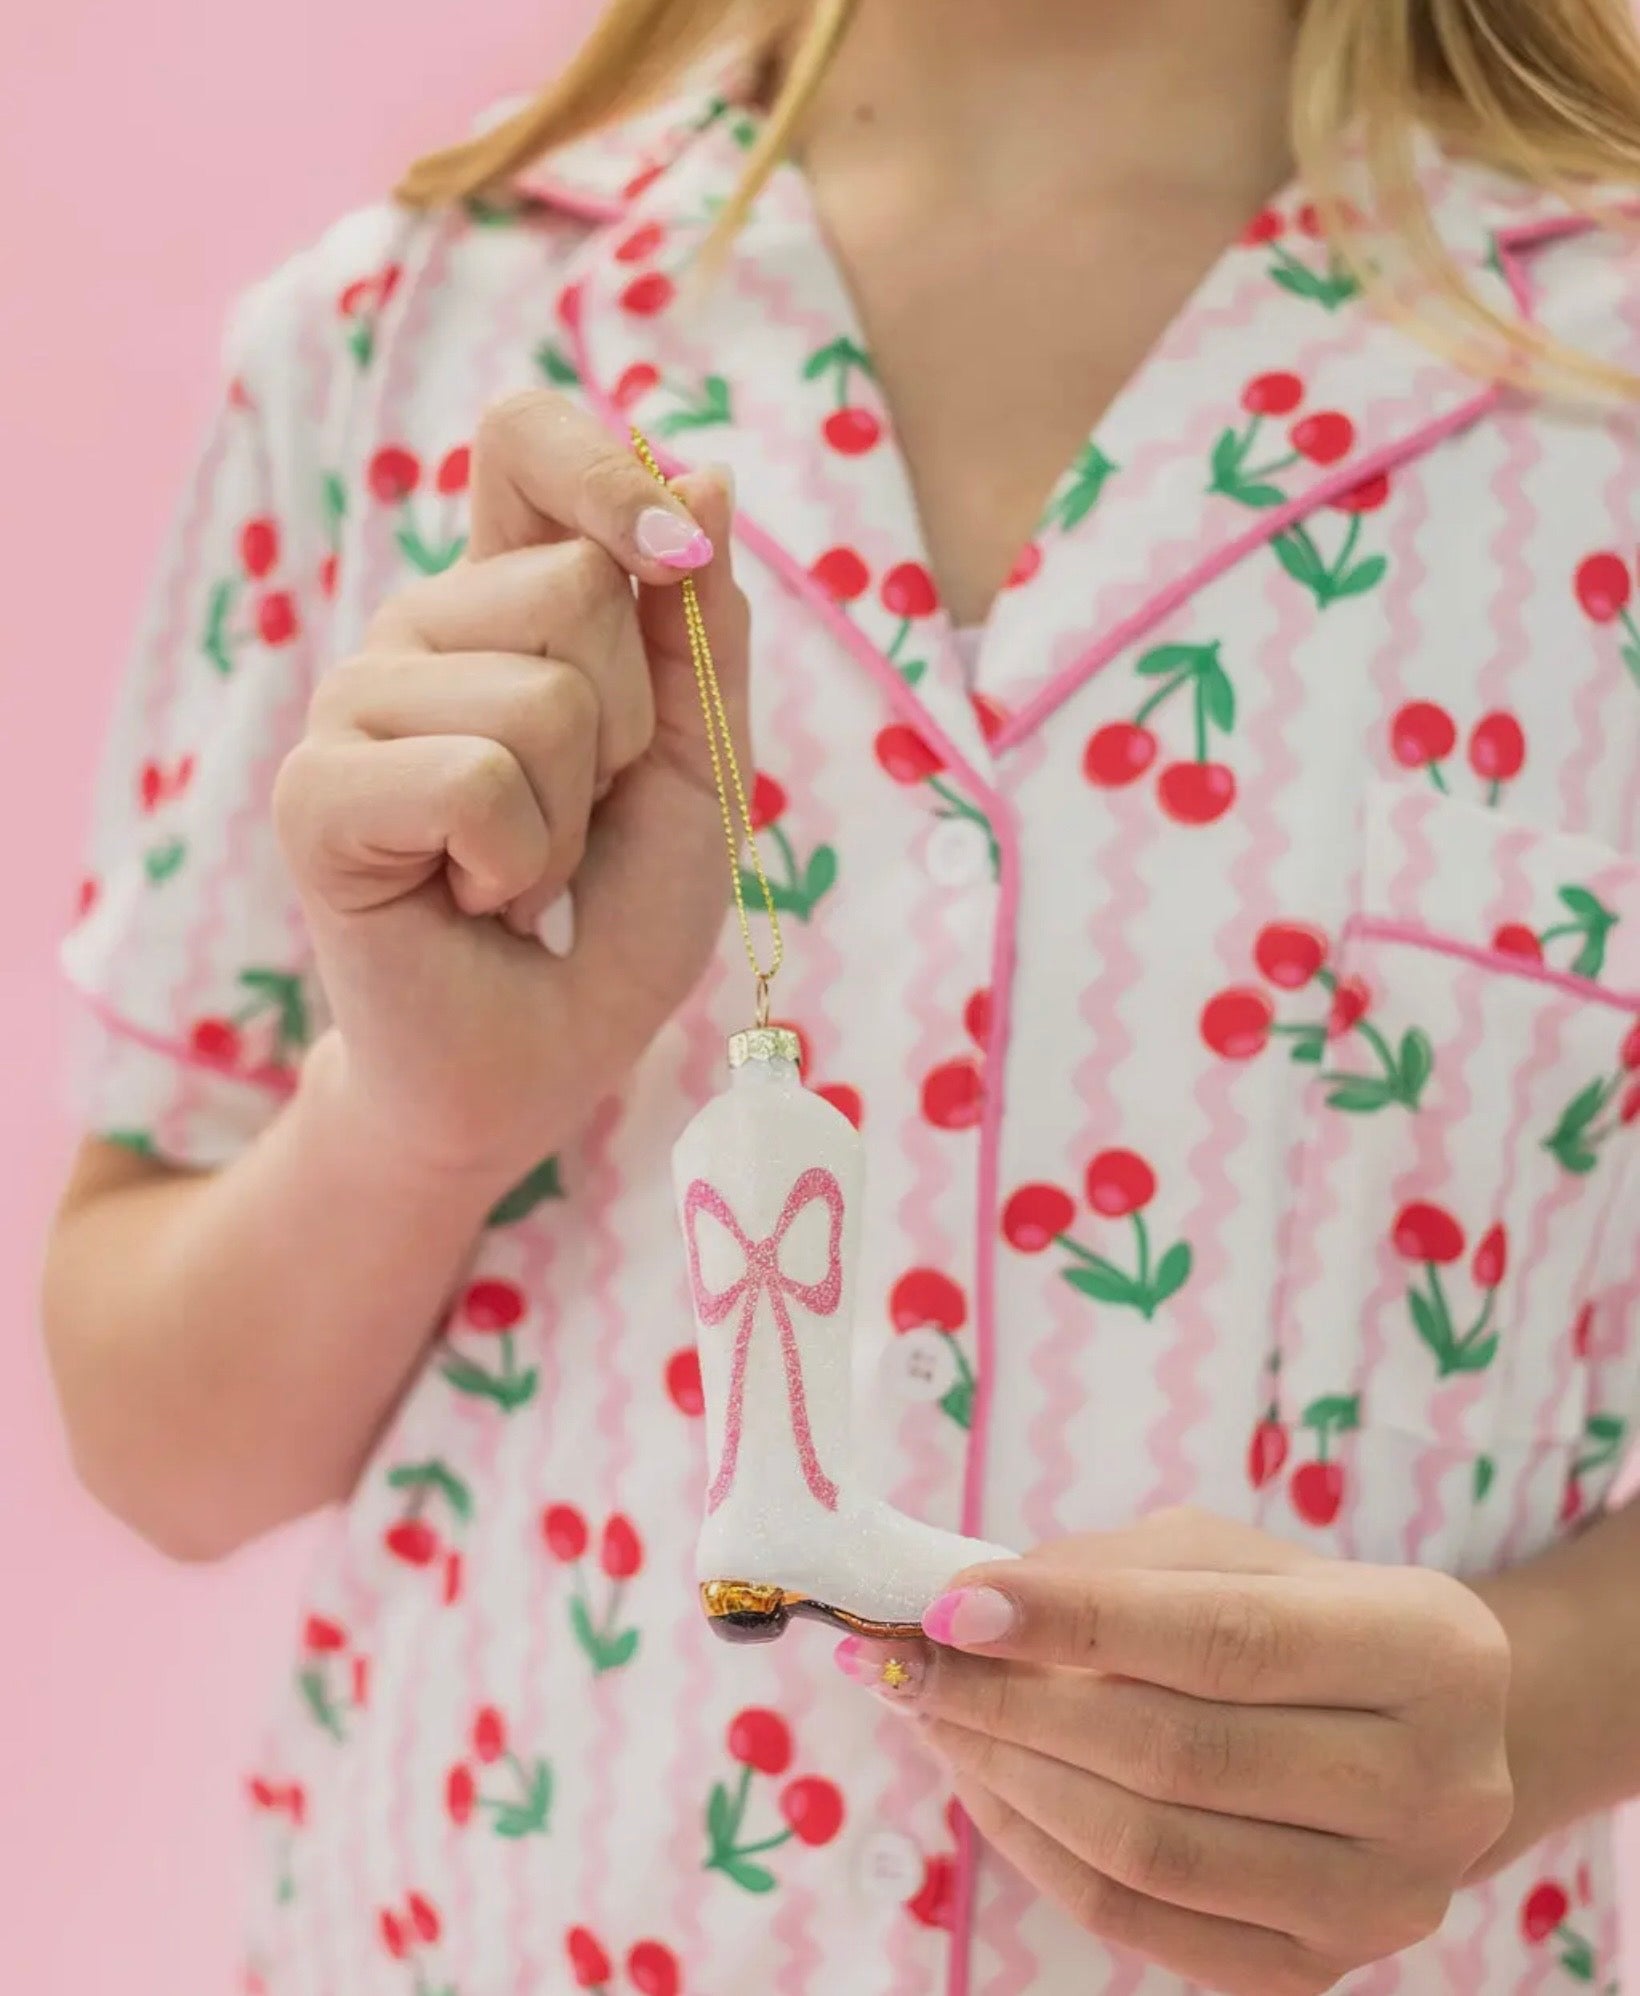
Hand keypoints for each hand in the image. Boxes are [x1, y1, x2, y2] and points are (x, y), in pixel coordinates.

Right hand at [274, 393, 747, 1181]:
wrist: (539, 1059)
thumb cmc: (612, 915)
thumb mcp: (695, 764)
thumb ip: (701, 631)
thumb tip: (707, 471)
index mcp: (504, 603)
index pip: (524, 440)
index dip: (607, 470)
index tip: (673, 554)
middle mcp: (418, 629)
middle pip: (577, 581)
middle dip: (628, 725)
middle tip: (579, 814)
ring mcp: (355, 704)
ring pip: (542, 693)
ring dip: (573, 816)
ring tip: (523, 869)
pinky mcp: (315, 792)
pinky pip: (476, 779)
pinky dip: (516, 863)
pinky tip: (474, 899)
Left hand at [836, 1509, 1512, 1995]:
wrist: (1429, 1741)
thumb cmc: (1309, 1618)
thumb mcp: (1235, 1558)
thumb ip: (1116, 1573)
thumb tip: (971, 1603)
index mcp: (1431, 1651)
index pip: (1226, 1641)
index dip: (1078, 1621)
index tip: (954, 1602)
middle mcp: (1434, 1789)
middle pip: (1180, 1756)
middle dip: (1017, 1703)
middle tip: (915, 1660)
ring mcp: (1382, 1903)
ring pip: (1150, 1851)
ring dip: (1011, 1776)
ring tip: (934, 1713)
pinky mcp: (1317, 1971)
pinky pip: (1140, 1922)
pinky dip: (1038, 1848)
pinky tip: (985, 1781)